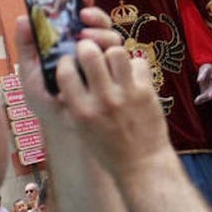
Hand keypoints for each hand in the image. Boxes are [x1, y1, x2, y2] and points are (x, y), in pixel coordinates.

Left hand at [15, 0, 121, 116]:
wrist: (68, 131)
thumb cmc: (48, 103)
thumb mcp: (31, 75)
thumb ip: (27, 48)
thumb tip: (22, 19)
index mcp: (70, 44)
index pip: (80, 18)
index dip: (83, 2)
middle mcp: (90, 49)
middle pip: (99, 24)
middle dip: (95, 15)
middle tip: (84, 16)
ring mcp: (105, 63)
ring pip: (111, 38)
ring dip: (102, 33)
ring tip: (87, 39)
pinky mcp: (118, 76)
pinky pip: (122, 58)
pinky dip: (114, 52)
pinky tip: (104, 54)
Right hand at [60, 42, 176, 182]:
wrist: (142, 164)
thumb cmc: (108, 149)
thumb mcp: (80, 130)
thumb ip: (72, 103)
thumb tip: (65, 73)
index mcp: (81, 112)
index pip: (64, 72)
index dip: (65, 61)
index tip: (69, 61)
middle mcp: (102, 101)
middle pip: (89, 53)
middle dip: (87, 47)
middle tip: (90, 52)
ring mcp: (126, 95)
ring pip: (116, 52)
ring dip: (112, 53)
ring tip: (112, 62)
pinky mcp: (147, 92)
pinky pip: (139, 62)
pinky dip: (134, 65)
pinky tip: (131, 75)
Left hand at [194, 63, 211, 103]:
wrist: (208, 69)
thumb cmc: (208, 68)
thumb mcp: (206, 69)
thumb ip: (203, 74)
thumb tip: (198, 81)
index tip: (209, 96)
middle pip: (211, 94)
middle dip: (205, 97)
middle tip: (198, 99)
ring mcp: (209, 90)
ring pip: (206, 97)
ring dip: (202, 100)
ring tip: (196, 102)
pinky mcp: (205, 91)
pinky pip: (203, 97)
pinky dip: (200, 100)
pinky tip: (196, 102)